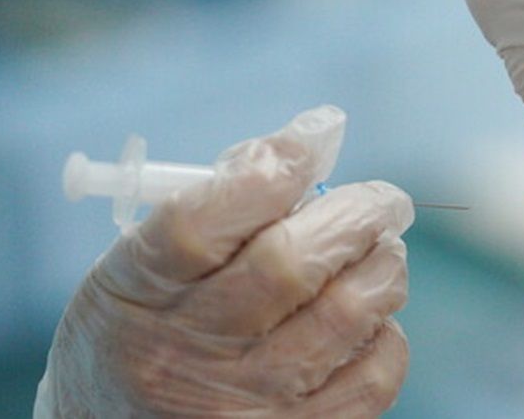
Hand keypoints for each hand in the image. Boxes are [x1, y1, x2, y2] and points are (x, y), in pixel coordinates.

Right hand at [35, 107, 414, 417]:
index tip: (319, 131)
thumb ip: (218, 202)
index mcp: (137, 291)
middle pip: (289, 264)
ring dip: (382, 266)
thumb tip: (315, 143)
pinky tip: (369, 317)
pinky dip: (386, 331)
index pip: (202, 220)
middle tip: (383, 200)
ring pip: (346, 314)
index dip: (274, 165)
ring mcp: (242, 405)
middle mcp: (185, 354)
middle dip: (357, 213)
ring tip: (381, 251)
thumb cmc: (144, 327)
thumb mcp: (139, 262)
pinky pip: (374, 374)